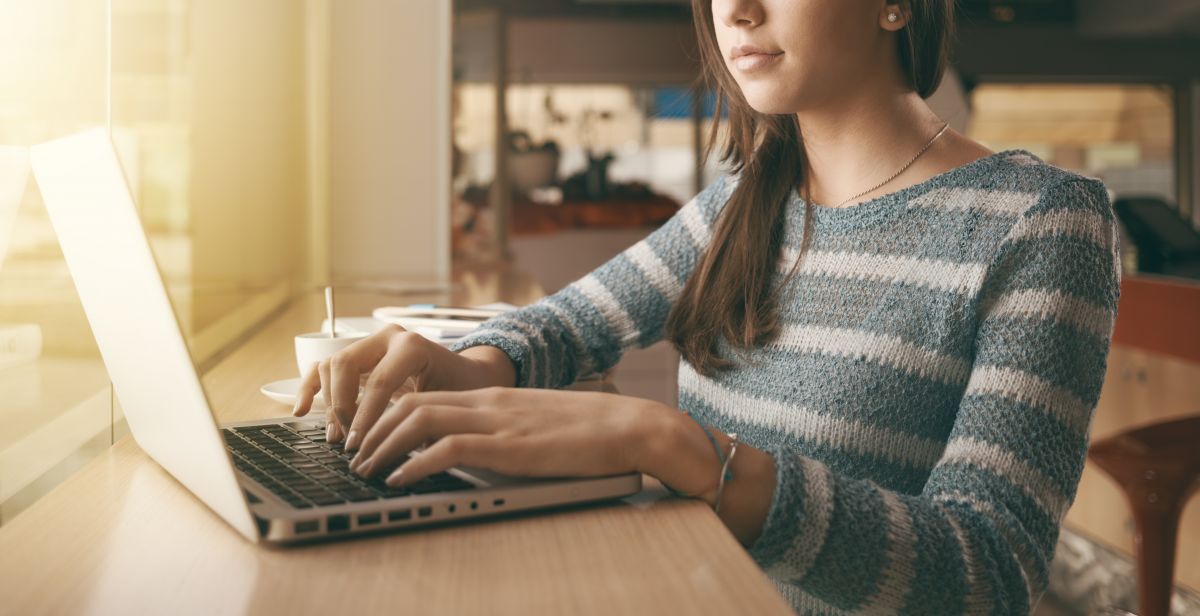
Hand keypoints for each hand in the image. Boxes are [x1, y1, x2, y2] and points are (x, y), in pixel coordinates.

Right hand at [291, 325, 514, 449]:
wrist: (467, 375)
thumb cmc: (461, 391)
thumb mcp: (449, 405)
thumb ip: (422, 422)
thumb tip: (391, 452)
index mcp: (412, 345)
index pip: (379, 381)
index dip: (365, 416)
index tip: (359, 445)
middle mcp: (388, 338)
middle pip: (345, 366)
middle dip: (342, 408)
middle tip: (350, 441)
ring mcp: (369, 344)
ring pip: (330, 367)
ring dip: (328, 404)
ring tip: (337, 436)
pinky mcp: (357, 357)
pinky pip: (323, 369)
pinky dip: (308, 388)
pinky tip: (299, 410)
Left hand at [347, 387, 725, 496]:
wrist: (630, 427)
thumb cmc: (589, 431)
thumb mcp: (534, 424)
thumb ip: (501, 430)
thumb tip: (473, 451)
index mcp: (494, 395)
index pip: (424, 395)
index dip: (386, 415)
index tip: (368, 438)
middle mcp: (488, 401)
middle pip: (411, 403)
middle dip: (373, 430)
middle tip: (354, 456)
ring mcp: (497, 421)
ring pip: (419, 420)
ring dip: (383, 446)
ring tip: (366, 469)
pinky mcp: (509, 446)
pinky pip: (447, 448)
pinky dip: (414, 463)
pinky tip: (400, 478)